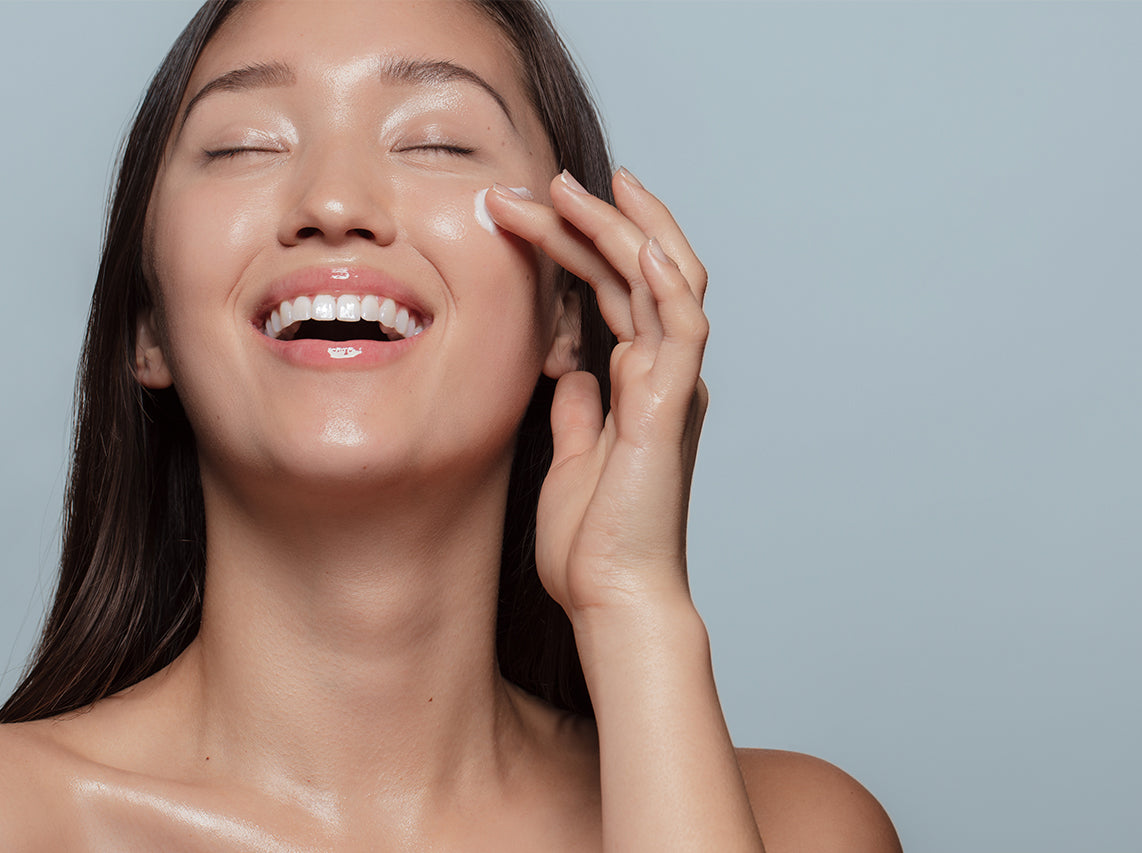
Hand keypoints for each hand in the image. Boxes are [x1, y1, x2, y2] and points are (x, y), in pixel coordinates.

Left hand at [486, 169, 709, 617]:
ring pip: (663, 281)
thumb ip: (576, 409)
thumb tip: (568, 369)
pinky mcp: (671, 408)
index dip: (578, 245)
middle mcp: (661, 376)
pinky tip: (635, 239)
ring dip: (621, 228)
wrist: (613, 599)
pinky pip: (680, 327)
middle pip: (635, 272)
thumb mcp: (570, 458)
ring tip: (570, 186)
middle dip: (590, 220)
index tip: (531, 210)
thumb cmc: (592, 544)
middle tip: (539, 182)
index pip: (613, 292)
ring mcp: (671, 387)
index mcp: (636, 385)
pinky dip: (663, 279)